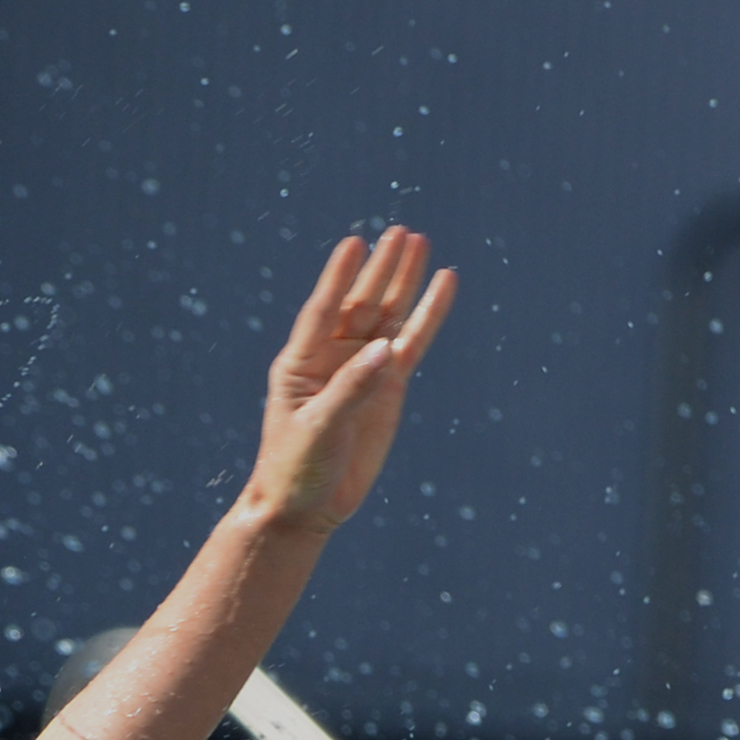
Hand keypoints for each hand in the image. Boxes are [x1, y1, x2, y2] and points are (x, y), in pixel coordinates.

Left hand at [236, 226, 456, 537]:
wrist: (307, 507)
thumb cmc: (296, 468)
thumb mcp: (319, 428)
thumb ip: (351, 389)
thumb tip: (385, 351)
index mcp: (301, 362)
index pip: (322, 310)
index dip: (339, 278)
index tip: (355, 243)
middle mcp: (332, 357)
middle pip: (361, 303)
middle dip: (380, 269)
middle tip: (400, 232)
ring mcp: (363, 368)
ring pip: (388, 315)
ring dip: (403, 281)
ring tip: (419, 241)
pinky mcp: (389, 386)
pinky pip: (413, 343)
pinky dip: (428, 315)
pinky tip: (444, 283)